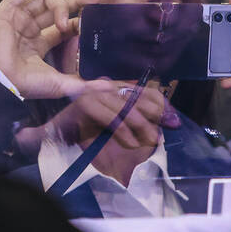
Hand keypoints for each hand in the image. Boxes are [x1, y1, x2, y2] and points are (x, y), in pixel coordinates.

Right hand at [0, 0, 112, 98]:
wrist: (5, 81)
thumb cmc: (28, 85)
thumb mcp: (63, 84)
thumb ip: (86, 84)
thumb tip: (111, 87)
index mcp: (38, 44)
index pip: (63, 25)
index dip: (78, 20)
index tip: (92, 18)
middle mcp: (28, 29)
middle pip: (56, 7)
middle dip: (76, 2)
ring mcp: (17, 19)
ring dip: (59, 5)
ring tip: (64, 22)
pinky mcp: (6, 11)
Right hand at [47, 83, 180, 150]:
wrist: (56, 142)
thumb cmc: (90, 139)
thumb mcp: (122, 130)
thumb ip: (143, 123)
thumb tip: (171, 121)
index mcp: (118, 91)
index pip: (147, 91)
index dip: (163, 106)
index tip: (174, 122)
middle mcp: (107, 88)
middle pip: (140, 98)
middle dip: (155, 117)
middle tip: (159, 137)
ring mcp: (95, 94)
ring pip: (128, 108)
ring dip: (141, 127)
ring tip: (149, 142)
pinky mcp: (85, 104)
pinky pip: (113, 117)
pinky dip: (124, 132)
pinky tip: (130, 143)